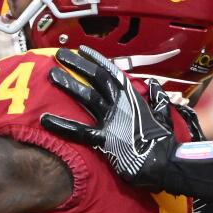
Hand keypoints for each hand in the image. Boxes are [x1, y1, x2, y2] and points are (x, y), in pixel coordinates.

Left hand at [39, 47, 176, 190]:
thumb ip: (157, 98)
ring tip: (51, 74)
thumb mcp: (164, 114)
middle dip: (78, 64)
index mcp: (133, 98)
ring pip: (87, 96)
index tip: (82, 49)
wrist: (168, 163)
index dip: (97, 59)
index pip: (113, 72)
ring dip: (68, 84)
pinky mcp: (106, 139)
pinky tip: (45, 119)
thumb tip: (154, 83)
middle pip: (96, 78)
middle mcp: (121, 104)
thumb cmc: (166, 141)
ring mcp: (112, 120)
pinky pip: (80, 131)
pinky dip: (62, 125)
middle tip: (59, 55)